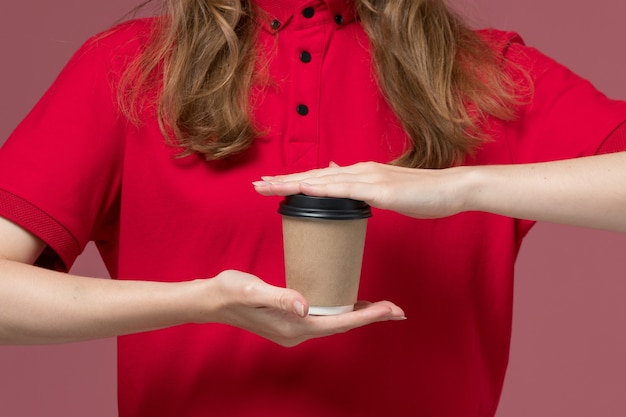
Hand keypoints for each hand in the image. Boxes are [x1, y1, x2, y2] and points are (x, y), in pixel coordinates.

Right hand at [202, 270, 405, 346]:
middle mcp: (297, 332)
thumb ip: (279, 297)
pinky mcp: (291, 321)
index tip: (391, 309)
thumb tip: (305, 306)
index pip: (339, 322)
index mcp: (293, 327)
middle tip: (398, 309)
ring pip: (335, 323)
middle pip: (342, 326)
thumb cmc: (229, 292)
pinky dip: (342, 311)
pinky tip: (349, 302)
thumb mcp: (252, 289)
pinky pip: (324, 318)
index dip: (367, 316)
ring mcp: (294, 329)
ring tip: (382, 308)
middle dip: (371, 317)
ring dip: (358, 316)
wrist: (210, 300)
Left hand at [254, 161, 468, 218]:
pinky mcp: (381, 190)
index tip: (269, 185)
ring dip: (293, 183)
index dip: (292, 181)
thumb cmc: (421, 193)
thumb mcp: (386, 188)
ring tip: (268, 187)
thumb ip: (364, 186)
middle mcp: (359, 171)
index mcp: (359, 173)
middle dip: (283, 181)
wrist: (451, 189)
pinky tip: (303, 190)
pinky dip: (322, 189)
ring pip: (323, 180)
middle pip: (314, 176)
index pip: (319, 177)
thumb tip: (344, 178)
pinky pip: (346, 190)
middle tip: (256, 185)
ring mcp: (369, 178)